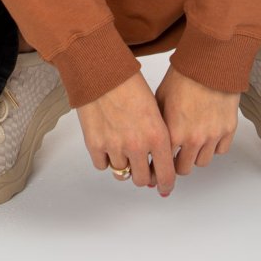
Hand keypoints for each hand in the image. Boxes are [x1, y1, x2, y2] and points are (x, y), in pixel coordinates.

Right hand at [74, 70, 176, 196]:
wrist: (102, 72)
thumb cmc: (130, 83)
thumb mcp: (155, 109)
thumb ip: (159, 136)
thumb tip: (158, 159)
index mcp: (157, 135)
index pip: (165, 174)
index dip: (166, 185)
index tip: (164, 188)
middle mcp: (137, 145)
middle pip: (141, 179)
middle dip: (143, 175)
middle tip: (142, 166)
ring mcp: (114, 146)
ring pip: (121, 173)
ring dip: (124, 165)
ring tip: (123, 149)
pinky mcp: (94, 144)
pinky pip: (102, 165)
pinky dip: (106, 158)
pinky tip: (109, 143)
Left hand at [152, 64, 240, 182]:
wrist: (210, 63)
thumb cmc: (183, 77)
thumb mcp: (160, 100)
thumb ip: (158, 125)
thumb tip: (152, 143)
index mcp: (174, 133)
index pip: (164, 164)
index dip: (160, 165)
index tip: (160, 165)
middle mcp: (194, 139)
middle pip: (185, 168)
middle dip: (178, 163)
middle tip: (176, 155)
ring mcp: (213, 135)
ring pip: (203, 162)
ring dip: (196, 155)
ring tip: (192, 143)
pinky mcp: (228, 129)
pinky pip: (221, 150)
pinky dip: (214, 146)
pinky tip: (207, 135)